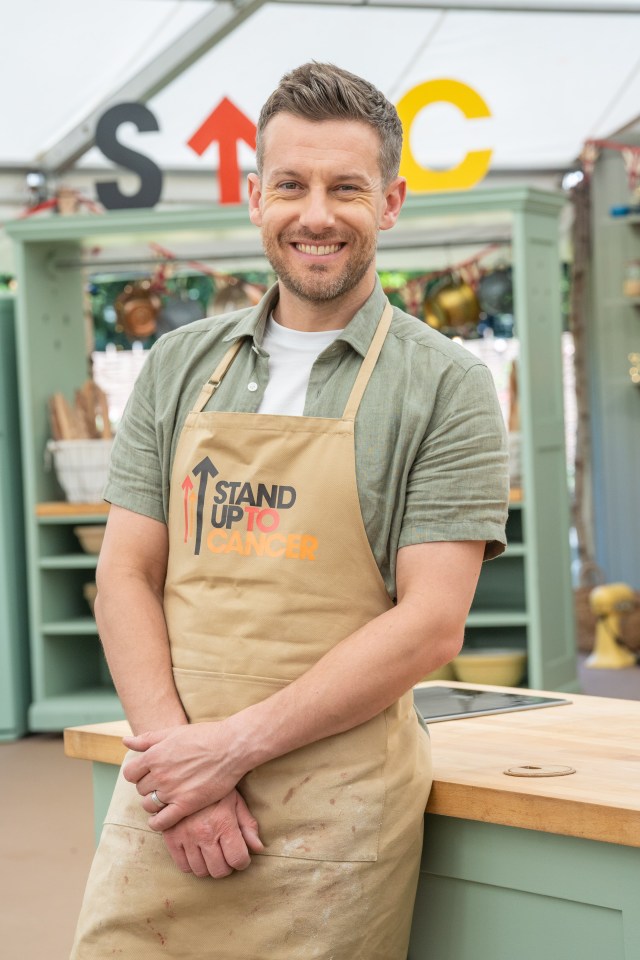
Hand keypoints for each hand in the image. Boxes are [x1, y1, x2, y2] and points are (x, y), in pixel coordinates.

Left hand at [123, 722, 246, 829]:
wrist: (231, 747)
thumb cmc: (204, 736)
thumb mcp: (173, 732)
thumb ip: (147, 739)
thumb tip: (125, 741)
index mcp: (154, 756)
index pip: (130, 773)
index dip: (138, 774)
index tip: (149, 774)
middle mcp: (159, 774)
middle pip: (140, 789)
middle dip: (149, 786)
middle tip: (163, 784)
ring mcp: (172, 791)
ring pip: (148, 805)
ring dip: (153, 803)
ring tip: (165, 798)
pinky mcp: (186, 805)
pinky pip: (161, 822)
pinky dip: (157, 823)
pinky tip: (161, 819)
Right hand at [161, 789, 263, 878]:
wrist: (187, 772)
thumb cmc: (217, 786)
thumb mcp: (236, 801)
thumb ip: (247, 825)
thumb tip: (258, 848)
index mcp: (224, 823)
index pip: (238, 859)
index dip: (242, 862)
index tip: (241, 856)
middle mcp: (204, 833)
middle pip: (219, 870)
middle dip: (226, 866)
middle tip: (226, 856)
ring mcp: (186, 837)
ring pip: (200, 871)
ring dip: (209, 867)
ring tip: (212, 853)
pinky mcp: (171, 837)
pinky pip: (182, 865)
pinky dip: (192, 864)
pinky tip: (197, 853)